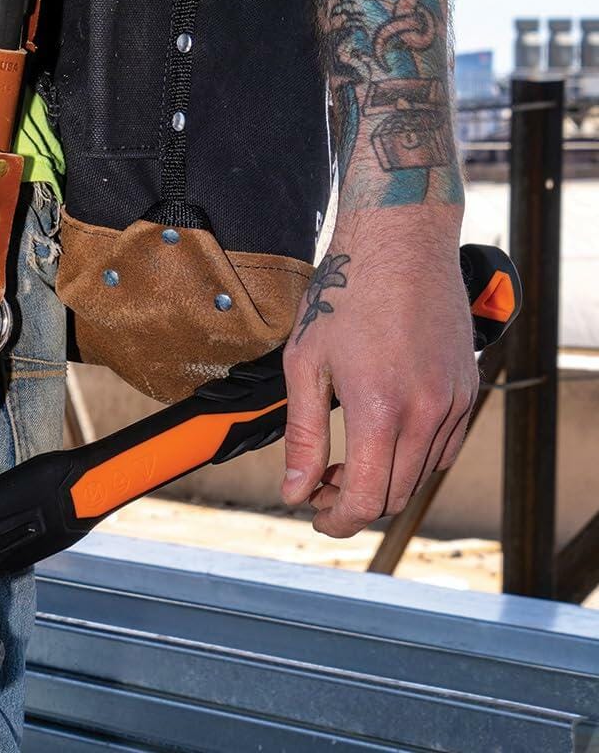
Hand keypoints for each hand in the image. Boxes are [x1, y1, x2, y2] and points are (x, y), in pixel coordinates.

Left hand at [281, 209, 478, 537]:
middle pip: (394, 495)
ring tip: (345, 458)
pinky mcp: (468, 389)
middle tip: (319, 483)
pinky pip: (443, 446)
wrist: (399, 244)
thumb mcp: (305, 364)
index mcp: (380, 410)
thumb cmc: (346, 294)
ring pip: (420, 474)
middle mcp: (426, 412)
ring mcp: (454, 401)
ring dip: (382, 479)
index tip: (315, 514)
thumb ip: (303, 435)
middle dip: (352, 502)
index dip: (336, 520)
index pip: (365, 499)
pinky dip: (412, 457)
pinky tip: (381, 435)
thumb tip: (296, 490)